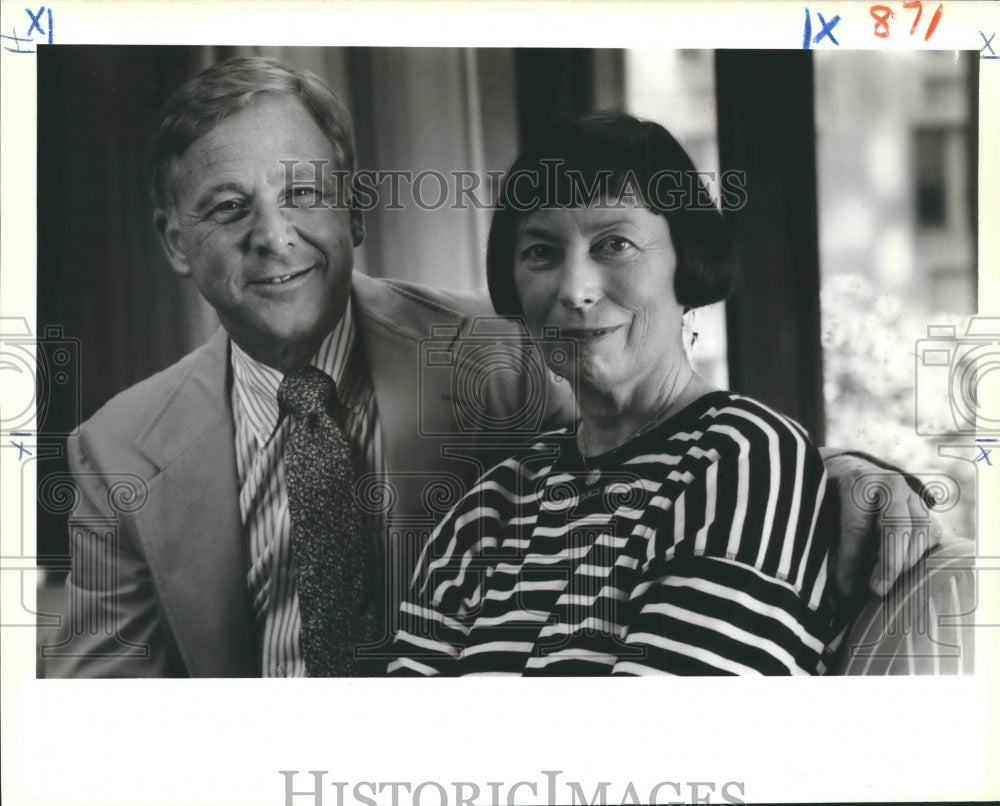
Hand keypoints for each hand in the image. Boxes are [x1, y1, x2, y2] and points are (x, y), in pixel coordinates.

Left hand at [819, 448, 941, 599]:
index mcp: (856, 482)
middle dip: (889, 563)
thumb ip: (832, 542)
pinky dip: (923, 554)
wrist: (853, 472)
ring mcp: (910, 494)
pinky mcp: (924, 508)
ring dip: (907, 561)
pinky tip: (906, 571)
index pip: (857, 526)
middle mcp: (889, 483)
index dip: (852, 560)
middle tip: (877, 590)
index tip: (845, 587)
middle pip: (896, 526)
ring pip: (920, 530)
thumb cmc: (833, 498)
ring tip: (890, 583)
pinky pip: (932, 533)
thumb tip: (845, 589)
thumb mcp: (824, 512)